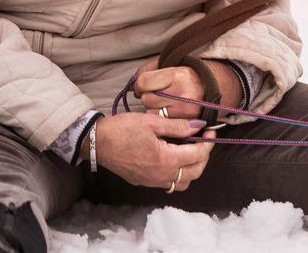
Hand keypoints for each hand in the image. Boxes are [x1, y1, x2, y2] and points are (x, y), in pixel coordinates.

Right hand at [93, 113, 215, 189]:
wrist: (96, 142)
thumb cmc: (122, 129)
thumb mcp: (151, 122)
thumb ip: (177, 126)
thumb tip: (199, 127)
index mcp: (165, 159)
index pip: (197, 155)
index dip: (208, 143)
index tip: (211, 132)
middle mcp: (161, 175)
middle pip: (195, 172)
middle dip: (204, 157)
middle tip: (204, 141)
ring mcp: (152, 181)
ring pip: (183, 183)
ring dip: (192, 169)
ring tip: (191, 152)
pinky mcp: (144, 182)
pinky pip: (169, 184)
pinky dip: (178, 175)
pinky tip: (174, 160)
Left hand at [132, 56, 241, 116]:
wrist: (213, 87)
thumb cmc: (186, 75)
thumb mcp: (170, 64)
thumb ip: (149, 69)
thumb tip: (134, 82)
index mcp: (176, 74)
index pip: (144, 82)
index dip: (139, 85)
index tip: (141, 86)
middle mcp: (181, 93)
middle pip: (147, 99)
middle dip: (146, 96)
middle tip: (153, 94)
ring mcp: (185, 109)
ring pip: (153, 112)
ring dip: (153, 108)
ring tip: (162, 102)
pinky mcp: (186, 121)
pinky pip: (163, 121)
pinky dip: (162, 117)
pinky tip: (168, 110)